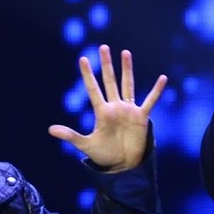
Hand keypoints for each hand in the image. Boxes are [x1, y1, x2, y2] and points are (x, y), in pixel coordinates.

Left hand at [48, 45, 166, 172]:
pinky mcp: (142, 117)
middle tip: (103, 47)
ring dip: (127, 69)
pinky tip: (163, 79)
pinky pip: (150, 101)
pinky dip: (156, 91)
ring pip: (127, 85)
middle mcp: (115, 107)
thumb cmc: (104, 155)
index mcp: (101, 112)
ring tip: (125, 53)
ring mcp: (129, 110)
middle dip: (107, 65)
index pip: (93, 89)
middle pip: (110, 81)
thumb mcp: (86, 145)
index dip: (88, 74)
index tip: (83, 59)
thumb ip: (70, 135)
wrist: (123, 165)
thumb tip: (50, 130)